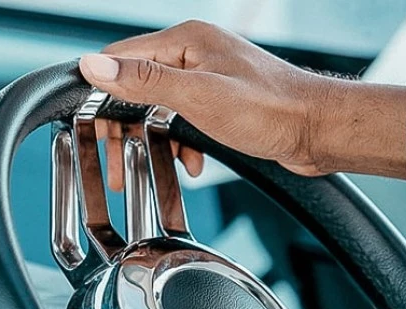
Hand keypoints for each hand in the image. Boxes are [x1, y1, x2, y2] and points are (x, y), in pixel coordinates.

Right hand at [80, 20, 405, 181]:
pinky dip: (182, 144)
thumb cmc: (271, 109)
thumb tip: (95, 67)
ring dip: (153, 141)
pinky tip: (191, 163)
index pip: (122, 58)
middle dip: (125, 128)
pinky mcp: (222, 103)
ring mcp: (209, 78)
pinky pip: (185, 121)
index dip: (100, 92)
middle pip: (138, 87)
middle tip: (116, 164)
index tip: (86, 125)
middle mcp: (196, 55)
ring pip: (161, 109)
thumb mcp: (198, 96)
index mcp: (187, 41)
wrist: (319, 131)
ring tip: (147, 170)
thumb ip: (144, 81)